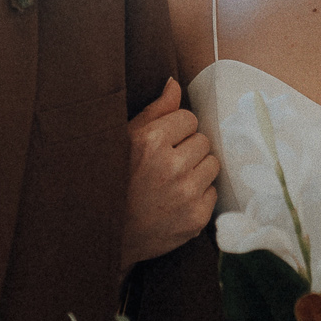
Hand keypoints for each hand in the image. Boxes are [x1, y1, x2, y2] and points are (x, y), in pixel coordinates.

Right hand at [123, 78, 218, 271]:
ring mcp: (186, 194)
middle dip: (187, 149)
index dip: (175, 130)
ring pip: (212, 164)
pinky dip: (199, 194)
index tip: (162, 144)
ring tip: (173, 181)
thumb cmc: (113, 182)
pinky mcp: (196, 218)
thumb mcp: (124, 140)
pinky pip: (213, 192)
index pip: (188, 118)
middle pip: (203, 140)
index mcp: (151, 141)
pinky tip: (176, 200)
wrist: (106, 236)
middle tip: (166, 164)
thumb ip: (155, 111)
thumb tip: (175, 84)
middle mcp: (172, 166)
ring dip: (197, 169)